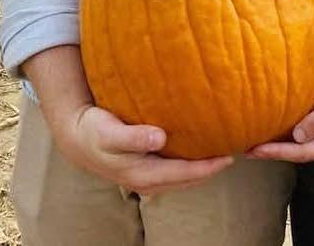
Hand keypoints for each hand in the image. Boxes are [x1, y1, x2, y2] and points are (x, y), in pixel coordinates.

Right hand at [53, 104, 233, 195]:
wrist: (78, 138)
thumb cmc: (96, 132)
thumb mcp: (111, 133)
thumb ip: (134, 137)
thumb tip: (160, 138)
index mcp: (143, 175)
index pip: (184, 174)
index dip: (207, 167)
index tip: (228, 156)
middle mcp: (149, 180)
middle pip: (188, 179)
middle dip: (211, 169)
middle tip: (235, 151)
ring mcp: (148, 176)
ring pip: (183, 176)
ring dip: (202, 167)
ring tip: (222, 151)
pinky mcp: (147, 167)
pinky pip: (176, 168)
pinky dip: (191, 162)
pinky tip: (199, 148)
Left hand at [246, 66, 313, 162]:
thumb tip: (297, 136)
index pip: (301, 152)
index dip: (278, 153)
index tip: (256, 150)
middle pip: (298, 154)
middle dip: (273, 154)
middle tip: (247, 151)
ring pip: (299, 147)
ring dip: (278, 147)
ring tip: (255, 145)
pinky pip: (302, 135)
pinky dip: (286, 136)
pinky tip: (274, 132)